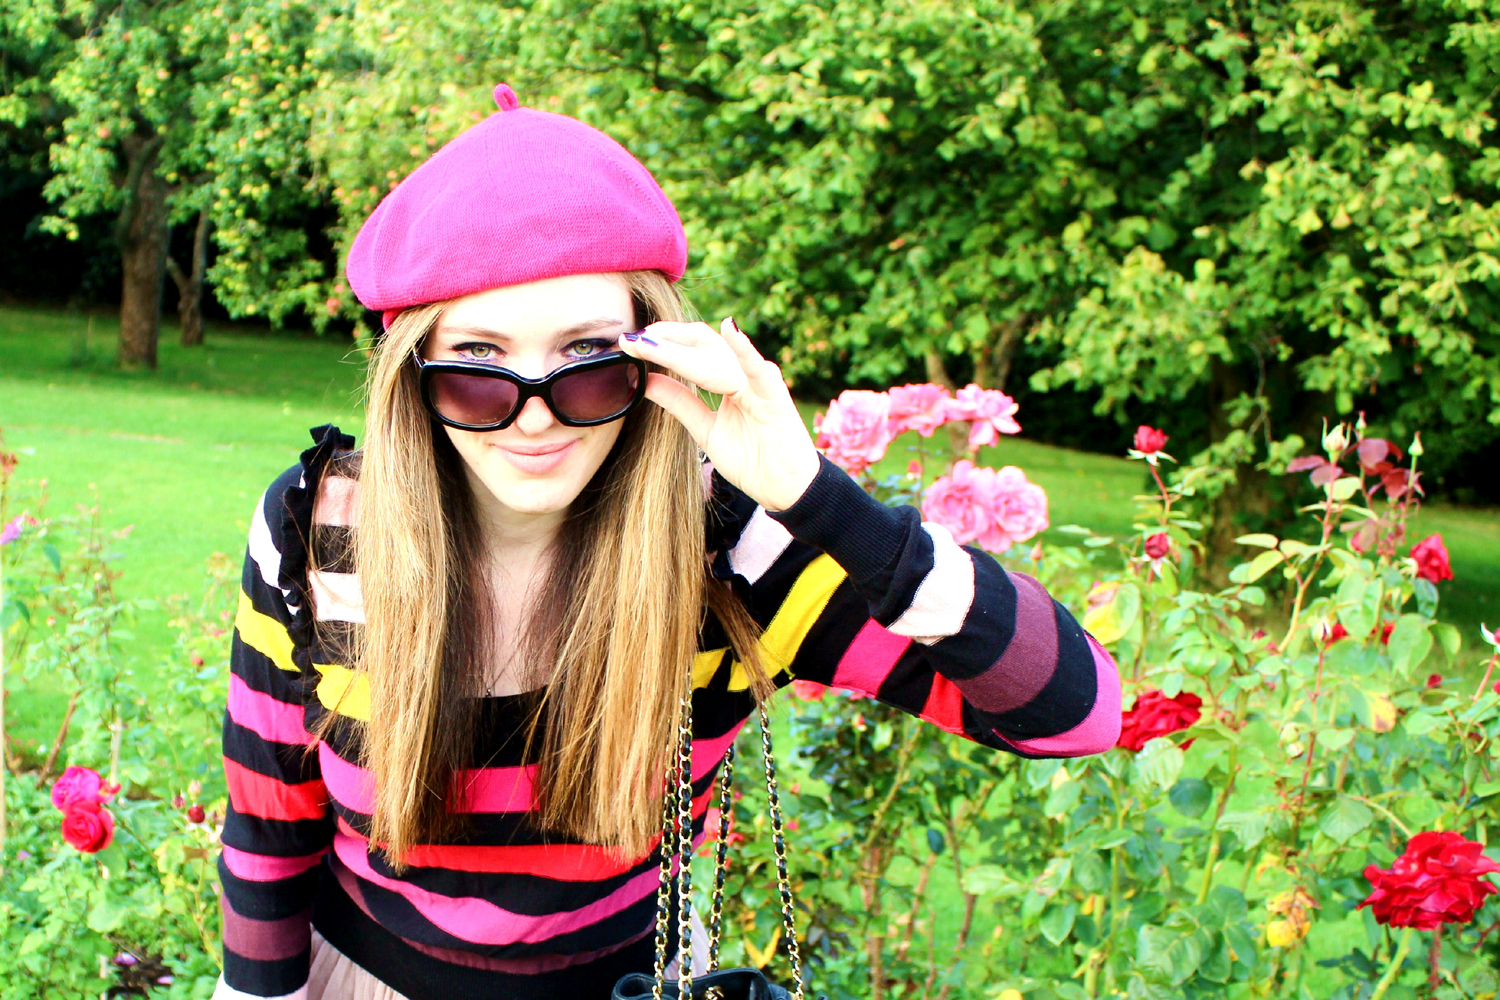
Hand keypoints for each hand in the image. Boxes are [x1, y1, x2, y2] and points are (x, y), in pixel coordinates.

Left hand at [617, 318, 819, 511]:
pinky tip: (730, 328)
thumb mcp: (705, 430)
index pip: (692, 351)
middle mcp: (743, 375)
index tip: (629, 344)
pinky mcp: (775, 399)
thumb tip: (647, 380)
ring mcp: (760, 385)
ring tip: (654, 339)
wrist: (785, 490)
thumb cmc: (753, 459)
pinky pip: (759, 372)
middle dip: (665, 340)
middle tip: (632, 338)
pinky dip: (745, 350)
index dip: (662, 345)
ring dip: (683, 348)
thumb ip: (680, 403)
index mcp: (728, 380)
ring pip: (718, 357)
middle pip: (702, 344)